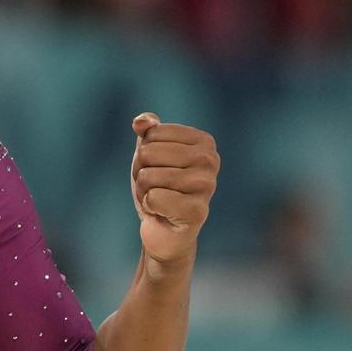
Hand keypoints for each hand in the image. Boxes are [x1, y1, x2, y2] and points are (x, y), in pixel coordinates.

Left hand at [130, 113, 219, 270]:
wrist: (164, 228)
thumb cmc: (160, 186)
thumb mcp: (150, 153)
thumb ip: (148, 130)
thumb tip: (141, 121)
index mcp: (204, 142)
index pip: (152, 133)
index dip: (145, 152)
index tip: (158, 167)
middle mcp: (210, 161)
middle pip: (147, 153)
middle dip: (141, 172)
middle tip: (156, 187)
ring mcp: (207, 186)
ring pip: (148, 176)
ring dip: (143, 191)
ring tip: (159, 200)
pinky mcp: (197, 212)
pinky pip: (153, 197)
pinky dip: (149, 206)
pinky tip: (162, 213)